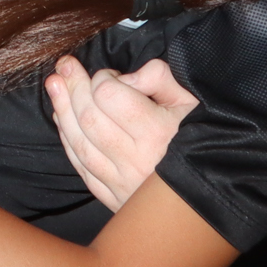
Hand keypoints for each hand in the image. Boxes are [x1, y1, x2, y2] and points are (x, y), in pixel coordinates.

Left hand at [46, 57, 196, 210]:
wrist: (212, 193)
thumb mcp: (191, 100)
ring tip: (54, 85)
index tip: (110, 75)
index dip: (102, 78)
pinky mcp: (115, 200)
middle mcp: (137, 161)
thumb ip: (159, 78)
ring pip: (80, 144)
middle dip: (72, 87)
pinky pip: (82, 168)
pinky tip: (62, 122)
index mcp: (158, 133)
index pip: (108, 95)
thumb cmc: (203, 138)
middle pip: (89, 117)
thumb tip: (124, 77)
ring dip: (62, 111)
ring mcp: (123, 184)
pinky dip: (69, 142)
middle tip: (64, 66)